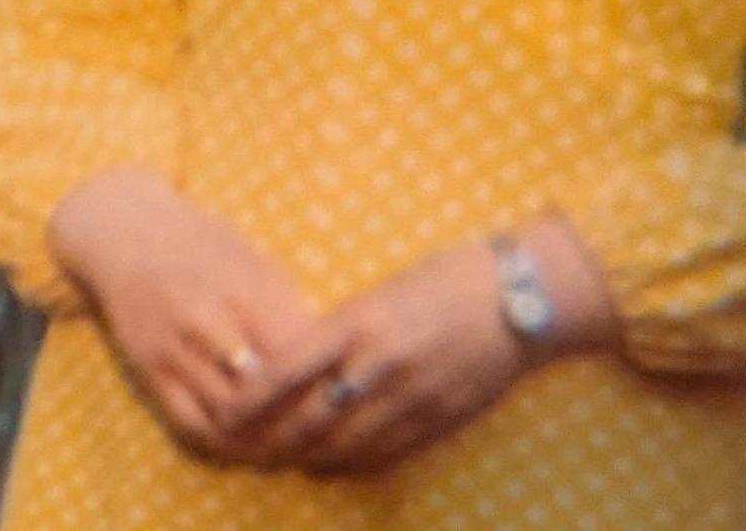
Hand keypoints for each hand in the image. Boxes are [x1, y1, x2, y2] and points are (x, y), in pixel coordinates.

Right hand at [49, 168, 352, 460]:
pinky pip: (192, 422)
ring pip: (230, 415)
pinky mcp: (149, 370)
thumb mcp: (255, 262)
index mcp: (241, 287)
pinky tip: (250, 441)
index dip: (328, 381)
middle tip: (329, 429)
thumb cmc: (204, 246)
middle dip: (301, 416)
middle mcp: (204, 319)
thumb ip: (291, 310)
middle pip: (265, 391)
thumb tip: (338, 360)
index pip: (296, 353)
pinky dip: (226, 440)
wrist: (125, 234)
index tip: (349, 393)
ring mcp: (173, 348)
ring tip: (297, 441)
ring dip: (267, 435)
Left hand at [248, 232, 589, 475]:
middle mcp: (383, 364)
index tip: (223, 411)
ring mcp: (415, 398)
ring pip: (346, 444)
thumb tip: (295, 362)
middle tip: (240, 448)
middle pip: (311, 418)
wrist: (522, 299)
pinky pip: (386, 453)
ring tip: (277, 460)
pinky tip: (329, 465)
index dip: (252, 397)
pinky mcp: (442, 420)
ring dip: (307, 457)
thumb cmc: (445, 280)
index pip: (288, 367)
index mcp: (361, 322)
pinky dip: (351, 463)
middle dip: (271, 439)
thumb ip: (341, 330)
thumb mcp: (380, 293)